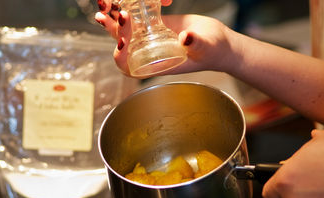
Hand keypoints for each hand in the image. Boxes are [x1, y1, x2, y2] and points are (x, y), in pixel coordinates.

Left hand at [94, 0, 234, 76]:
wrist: (218, 42)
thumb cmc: (213, 52)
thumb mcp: (205, 48)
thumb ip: (195, 44)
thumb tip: (186, 38)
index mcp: (155, 65)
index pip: (128, 64)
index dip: (120, 53)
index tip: (124, 39)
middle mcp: (148, 53)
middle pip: (121, 44)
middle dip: (114, 30)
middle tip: (118, 13)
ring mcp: (150, 38)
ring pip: (125, 29)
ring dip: (113, 18)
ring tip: (105, 4)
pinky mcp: (154, 24)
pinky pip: (136, 18)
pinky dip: (128, 9)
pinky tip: (126, 1)